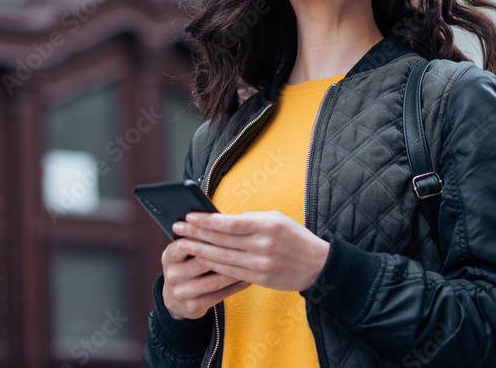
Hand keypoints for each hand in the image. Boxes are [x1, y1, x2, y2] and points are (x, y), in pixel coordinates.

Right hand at [161, 236, 250, 319]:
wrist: (176, 300)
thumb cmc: (188, 267)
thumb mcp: (184, 253)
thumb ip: (196, 239)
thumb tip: (220, 220)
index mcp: (168, 256)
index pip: (185, 243)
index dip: (204, 236)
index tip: (225, 230)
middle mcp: (172, 275)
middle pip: (201, 262)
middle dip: (224, 253)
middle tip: (246, 245)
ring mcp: (182, 292)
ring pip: (214, 280)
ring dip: (234, 271)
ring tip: (251, 263)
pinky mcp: (193, 307)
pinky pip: (220, 295)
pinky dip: (235, 287)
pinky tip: (248, 279)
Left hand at [173, 210, 329, 291]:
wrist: (318, 265)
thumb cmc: (294, 236)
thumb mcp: (276, 219)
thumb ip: (250, 219)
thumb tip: (222, 220)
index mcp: (267, 225)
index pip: (229, 223)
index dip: (206, 221)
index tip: (189, 216)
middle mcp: (263, 245)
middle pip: (222, 240)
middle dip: (196, 234)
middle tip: (177, 228)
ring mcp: (261, 264)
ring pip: (223, 258)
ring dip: (199, 251)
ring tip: (182, 245)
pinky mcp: (260, 279)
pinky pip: (231, 272)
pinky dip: (214, 265)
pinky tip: (201, 259)